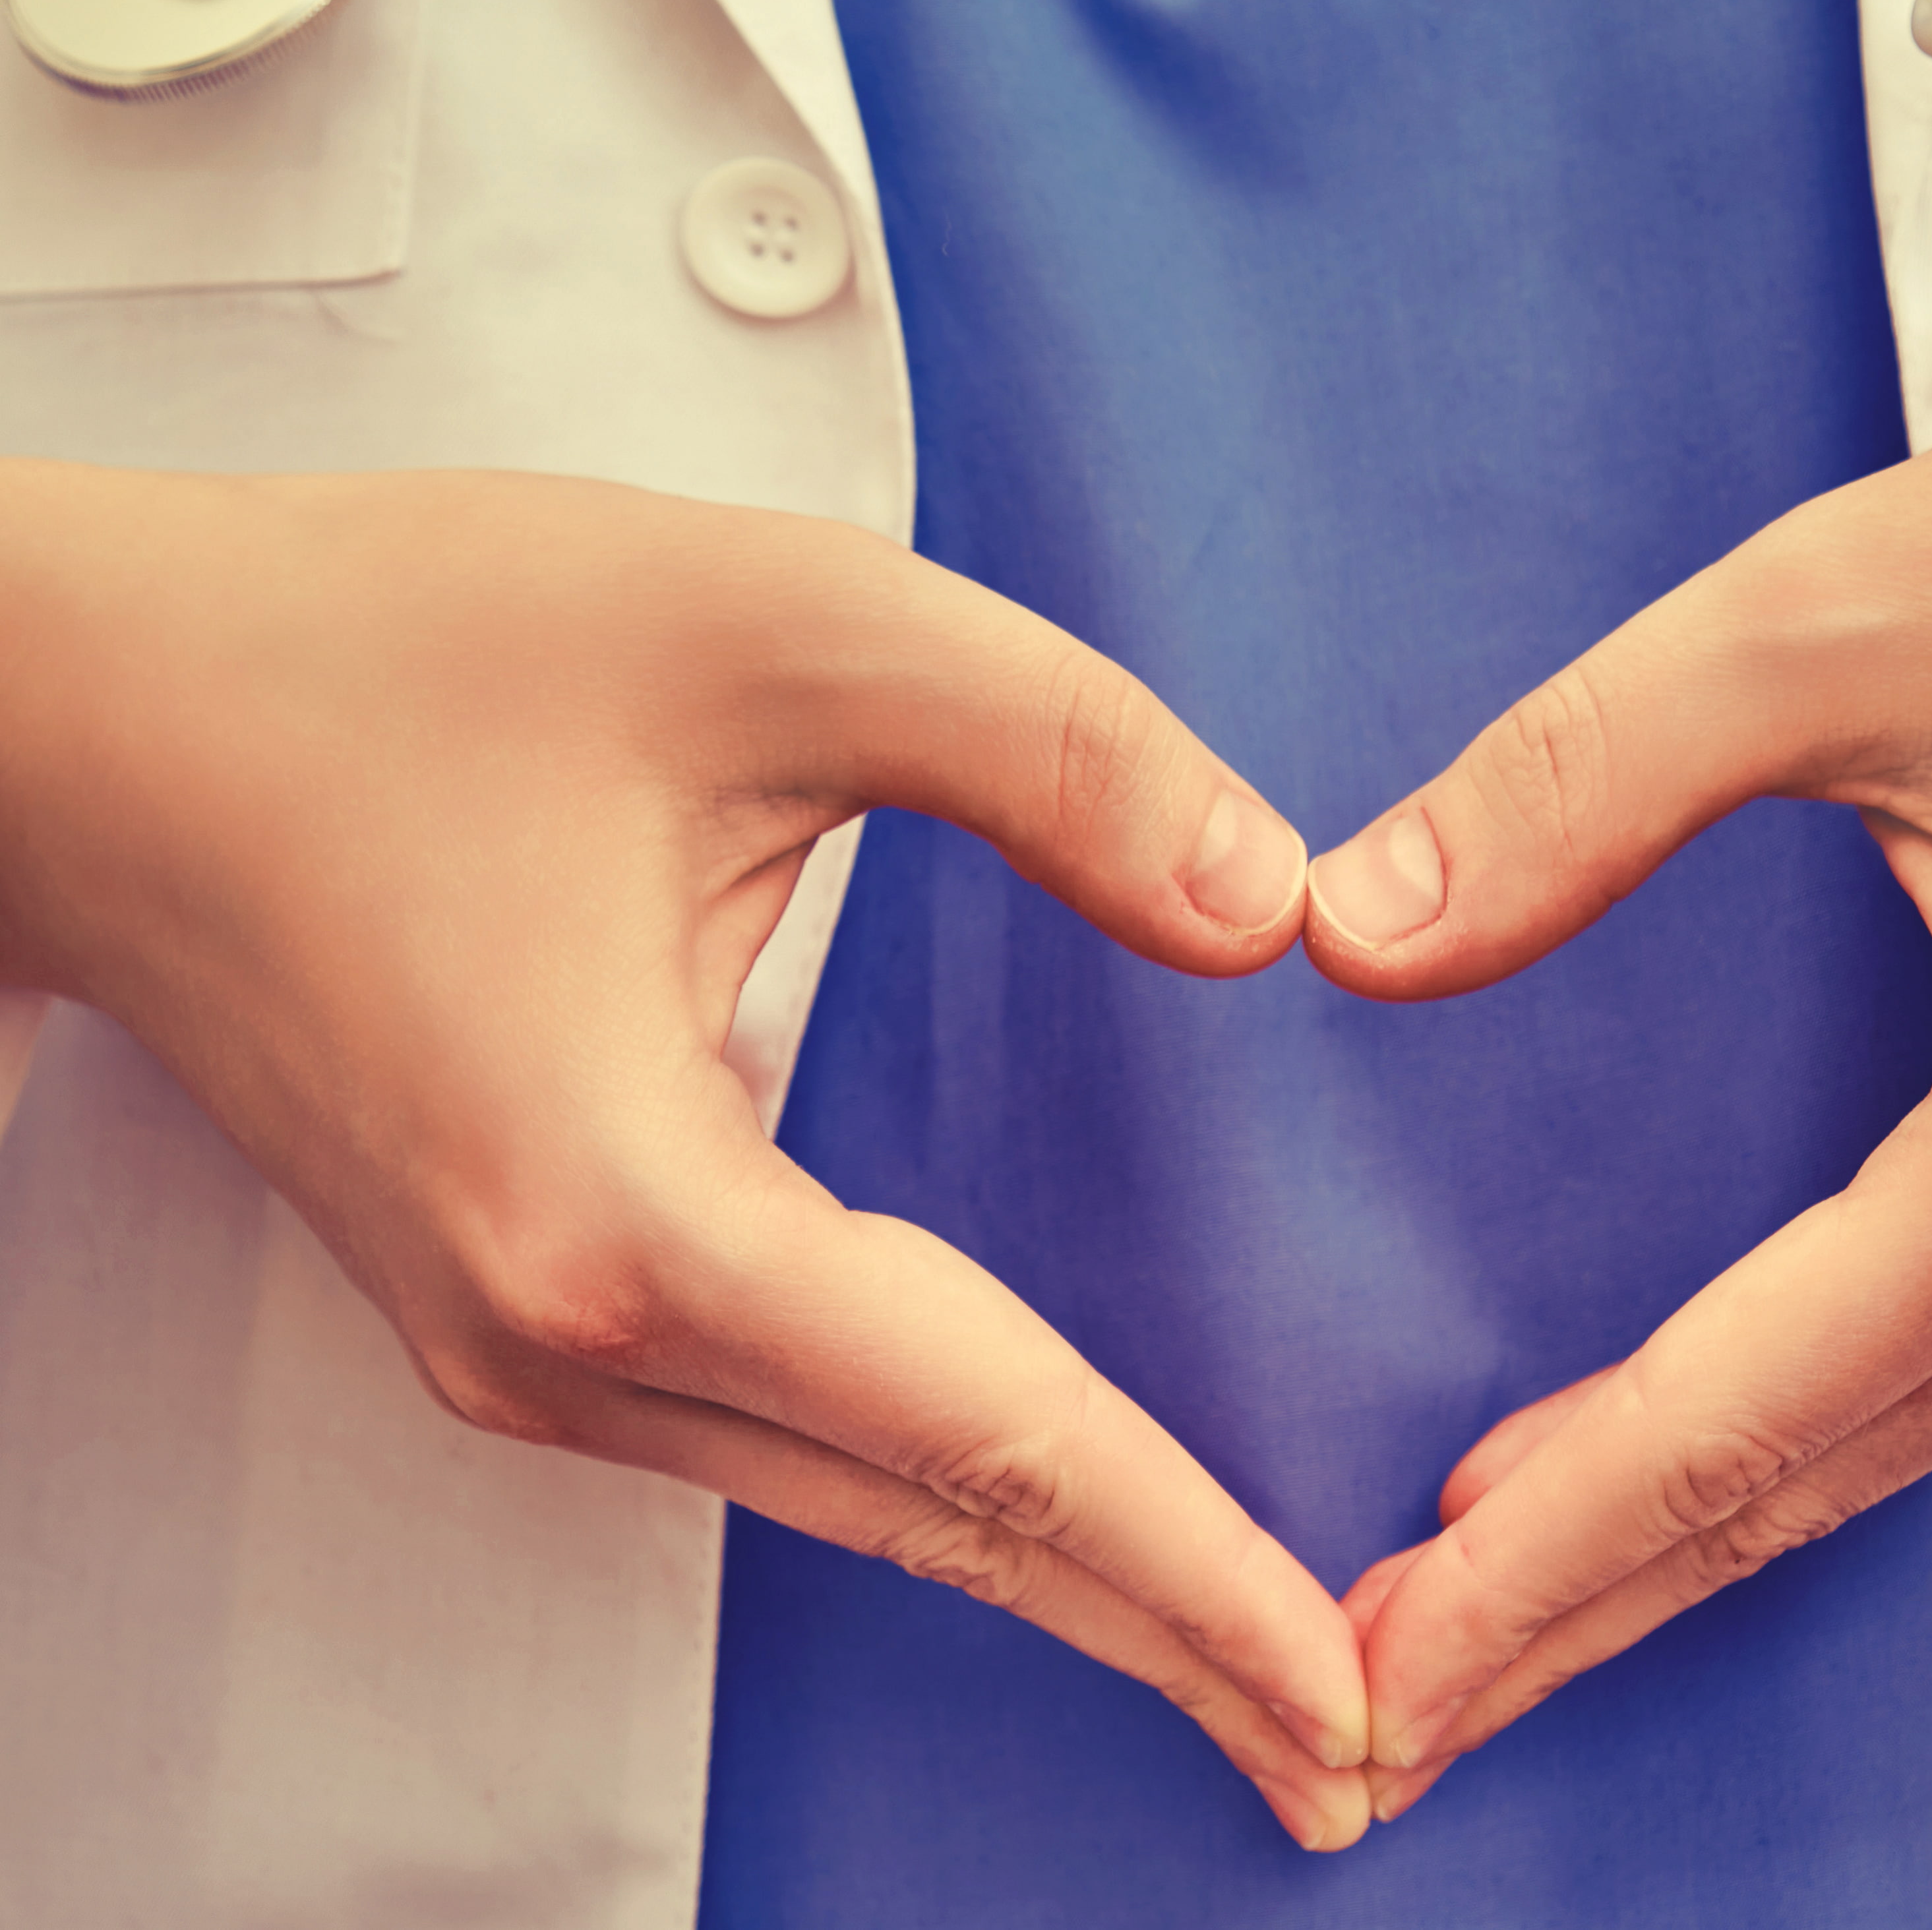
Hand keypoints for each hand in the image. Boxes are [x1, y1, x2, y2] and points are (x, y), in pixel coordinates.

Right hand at [0, 463, 1370, 1850]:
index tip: (1345, 1701)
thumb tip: (1267, 907)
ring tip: (1238, 1647)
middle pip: (930, 1518)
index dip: (1189, 1570)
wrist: (107, 711)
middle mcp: (558, 1331)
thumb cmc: (410, 646)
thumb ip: (1052, 754)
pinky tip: (1032, 1493)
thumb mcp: (780, 623)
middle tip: (1358, 1757)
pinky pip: (769, 1428)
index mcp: (624, 1204)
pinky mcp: (506, 1294)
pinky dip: (933, 1483)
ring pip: (849, 1493)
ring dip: (1057, 1569)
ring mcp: (513, 1341)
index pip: (983, 1432)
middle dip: (1158, 1634)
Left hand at [1305, 285, 1931, 1819]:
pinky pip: (1918, 1366)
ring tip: (1475, 1620)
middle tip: (1370, 1724)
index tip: (1379, 1666)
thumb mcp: (1841, 615)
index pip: (1737, 1406)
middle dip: (1570, 1610)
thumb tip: (1364, 922)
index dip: (1541, 1554)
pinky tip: (1649, 1457)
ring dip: (1657, 1542)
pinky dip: (1762, 1439)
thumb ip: (1583, 778)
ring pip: (1857, 1445)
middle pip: (1792, 1482)